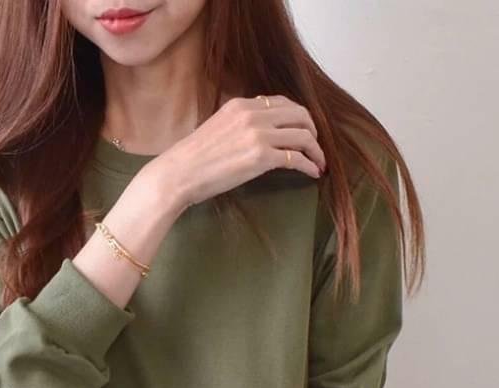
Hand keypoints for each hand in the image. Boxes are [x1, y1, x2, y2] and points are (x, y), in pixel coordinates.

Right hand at [150, 94, 326, 211]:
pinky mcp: (261, 158)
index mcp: (242, 104)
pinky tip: (312, 173)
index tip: (304, 131)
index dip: (299, 117)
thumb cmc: (194, 158)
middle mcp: (253, 115)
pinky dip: (310, 165)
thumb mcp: (218, 127)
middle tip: (316, 147)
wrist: (179, 173)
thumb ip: (240, 124)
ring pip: (303, 135)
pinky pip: (296, 158)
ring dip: (316, 150)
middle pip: (300, 115)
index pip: (282, 103)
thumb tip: (259, 133)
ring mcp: (259, 135)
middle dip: (314, 131)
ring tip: (319, 163)